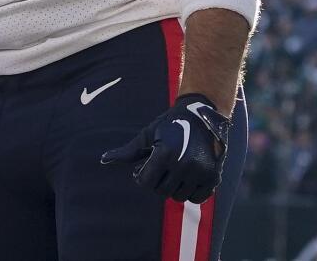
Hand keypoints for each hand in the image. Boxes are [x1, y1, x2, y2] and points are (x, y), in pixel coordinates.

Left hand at [101, 93, 230, 203]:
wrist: (202, 116)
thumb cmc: (169, 125)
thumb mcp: (147, 135)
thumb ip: (127, 152)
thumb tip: (103, 160)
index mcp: (165, 153)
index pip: (145, 182)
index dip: (141, 176)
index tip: (144, 167)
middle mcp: (184, 164)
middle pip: (161, 191)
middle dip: (157, 182)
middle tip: (160, 169)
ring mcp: (200, 172)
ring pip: (178, 196)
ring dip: (173, 187)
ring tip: (173, 171)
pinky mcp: (214, 177)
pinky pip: (197, 198)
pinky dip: (190, 193)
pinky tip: (186, 179)